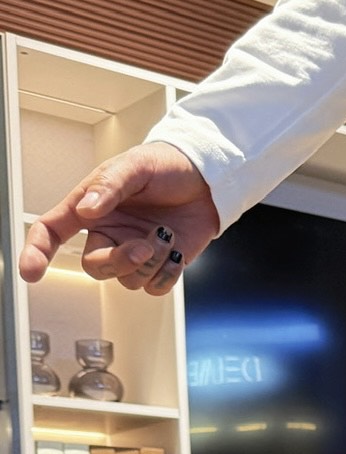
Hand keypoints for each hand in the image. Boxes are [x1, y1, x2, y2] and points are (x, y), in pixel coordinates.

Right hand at [19, 143, 220, 294]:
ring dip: (150, 263)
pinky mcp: (160, 266)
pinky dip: (167, 275)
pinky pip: (154, 287)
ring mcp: (133, 251)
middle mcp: (109, 233)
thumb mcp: (135, 166)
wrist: (206, 179)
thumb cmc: (166, 166)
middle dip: (119, 262)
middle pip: (95, 267)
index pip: (52, 231)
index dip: (37, 251)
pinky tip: (177, 253)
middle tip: (145, 247)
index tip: (31, 271)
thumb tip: (87, 208)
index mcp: (90, 208)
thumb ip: (110, 186)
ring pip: (128, 280)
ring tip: (167, 236)